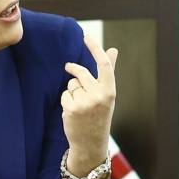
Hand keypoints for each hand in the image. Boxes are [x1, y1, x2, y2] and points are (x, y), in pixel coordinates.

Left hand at [61, 35, 118, 175]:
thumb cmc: (100, 115)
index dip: (95, 48)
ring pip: (71, 84)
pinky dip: (67, 100)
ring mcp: (85, 103)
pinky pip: (65, 94)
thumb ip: (108, 71)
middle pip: (81, 73)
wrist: (91, 143)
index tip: (86, 35)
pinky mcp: (71, 109)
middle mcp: (99, 96)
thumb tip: (113, 49)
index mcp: (110, 91)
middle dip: (73, 68)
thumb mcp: (107, 94)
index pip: (103, 64)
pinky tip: (73, 112)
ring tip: (80, 105)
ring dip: (72, 91)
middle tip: (67, 66)